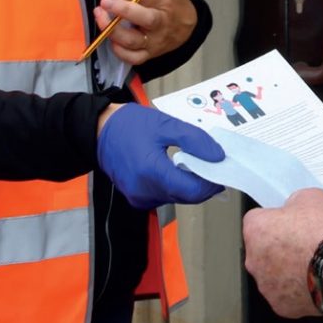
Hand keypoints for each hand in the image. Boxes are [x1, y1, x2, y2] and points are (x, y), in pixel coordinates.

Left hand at [95, 0, 197, 63]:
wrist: (188, 30)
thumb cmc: (177, 1)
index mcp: (165, 2)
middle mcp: (160, 23)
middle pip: (143, 19)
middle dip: (121, 12)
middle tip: (102, 4)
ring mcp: (154, 41)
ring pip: (134, 41)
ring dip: (113, 32)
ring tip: (99, 17)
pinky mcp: (148, 54)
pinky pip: (133, 58)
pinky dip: (120, 52)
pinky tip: (110, 39)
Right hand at [97, 103, 224, 208]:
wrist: (99, 131)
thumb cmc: (130, 125)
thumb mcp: (167, 124)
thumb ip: (195, 140)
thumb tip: (218, 157)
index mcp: (152, 172)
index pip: (193, 190)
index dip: (212, 182)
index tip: (223, 168)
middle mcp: (144, 191)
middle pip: (187, 196)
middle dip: (204, 181)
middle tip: (212, 162)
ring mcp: (139, 198)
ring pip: (178, 197)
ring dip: (190, 183)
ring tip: (193, 160)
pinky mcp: (137, 198)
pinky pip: (165, 196)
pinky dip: (176, 184)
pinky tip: (176, 167)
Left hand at [243, 188, 322, 318]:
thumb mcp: (311, 197)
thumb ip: (294, 203)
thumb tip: (295, 209)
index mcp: (256, 229)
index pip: (257, 220)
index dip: (276, 219)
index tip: (289, 221)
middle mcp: (254, 260)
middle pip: (262, 249)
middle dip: (278, 246)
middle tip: (302, 242)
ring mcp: (266, 285)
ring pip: (272, 273)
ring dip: (286, 268)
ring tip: (312, 262)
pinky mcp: (280, 305)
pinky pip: (285, 293)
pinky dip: (296, 288)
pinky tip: (314, 278)